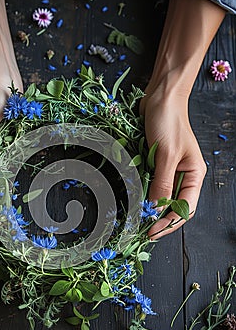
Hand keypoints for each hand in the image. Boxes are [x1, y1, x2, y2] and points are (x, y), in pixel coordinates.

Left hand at [140, 87, 206, 238]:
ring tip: (137, 221)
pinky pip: (150, 184)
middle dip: (159, 220)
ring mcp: (169, 170)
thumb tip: (156, 209)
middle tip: (142, 231)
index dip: (169, 223)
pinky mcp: (156, 164)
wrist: (160, 97)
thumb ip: (162, 183)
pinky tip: (134, 201)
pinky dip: (143, 194)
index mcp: (194, 174)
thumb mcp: (166, 154)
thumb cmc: (168, 121)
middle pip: (173, 206)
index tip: (152, 232)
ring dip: (150, 209)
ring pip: (161, 197)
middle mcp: (183, 175)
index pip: (185, 208)